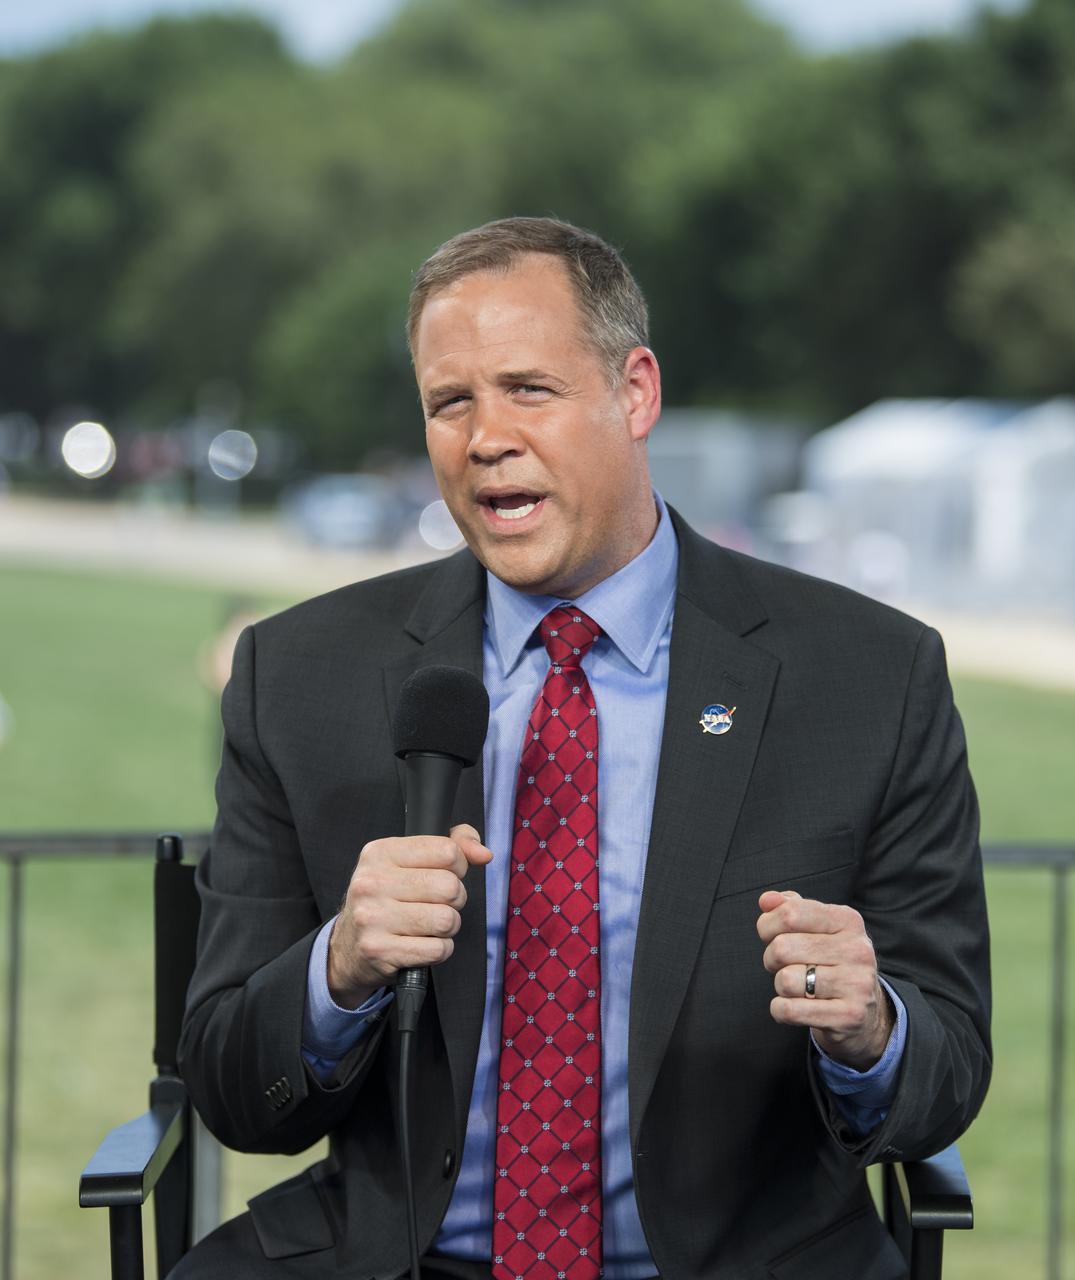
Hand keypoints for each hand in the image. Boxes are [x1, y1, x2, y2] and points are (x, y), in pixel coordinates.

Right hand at [328, 823, 491, 1008]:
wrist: (348, 948)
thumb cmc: (388, 898)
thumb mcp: (410, 861)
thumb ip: (453, 845)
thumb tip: (484, 854)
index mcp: (380, 852)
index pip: (447, 851)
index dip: (458, 866)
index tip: (446, 874)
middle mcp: (372, 882)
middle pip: (450, 887)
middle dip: (455, 900)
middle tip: (438, 904)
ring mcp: (372, 917)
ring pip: (446, 920)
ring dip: (448, 927)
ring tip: (430, 925)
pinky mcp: (379, 950)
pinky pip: (438, 950)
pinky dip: (439, 950)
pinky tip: (422, 944)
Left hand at [756, 889, 893, 1070]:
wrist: (863, 1012)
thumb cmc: (830, 962)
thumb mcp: (816, 929)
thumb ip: (789, 907)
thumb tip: (766, 900)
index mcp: (848, 920)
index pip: (790, 913)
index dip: (767, 926)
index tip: (771, 936)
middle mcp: (857, 950)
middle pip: (782, 948)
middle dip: (771, 959)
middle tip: (785, 966)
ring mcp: (857, 984)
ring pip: (785, 981)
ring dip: (781, 987)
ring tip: (798, 987)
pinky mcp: (850, 1016)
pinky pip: (790, 1010)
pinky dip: (781, 1010)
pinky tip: (795, 1007)